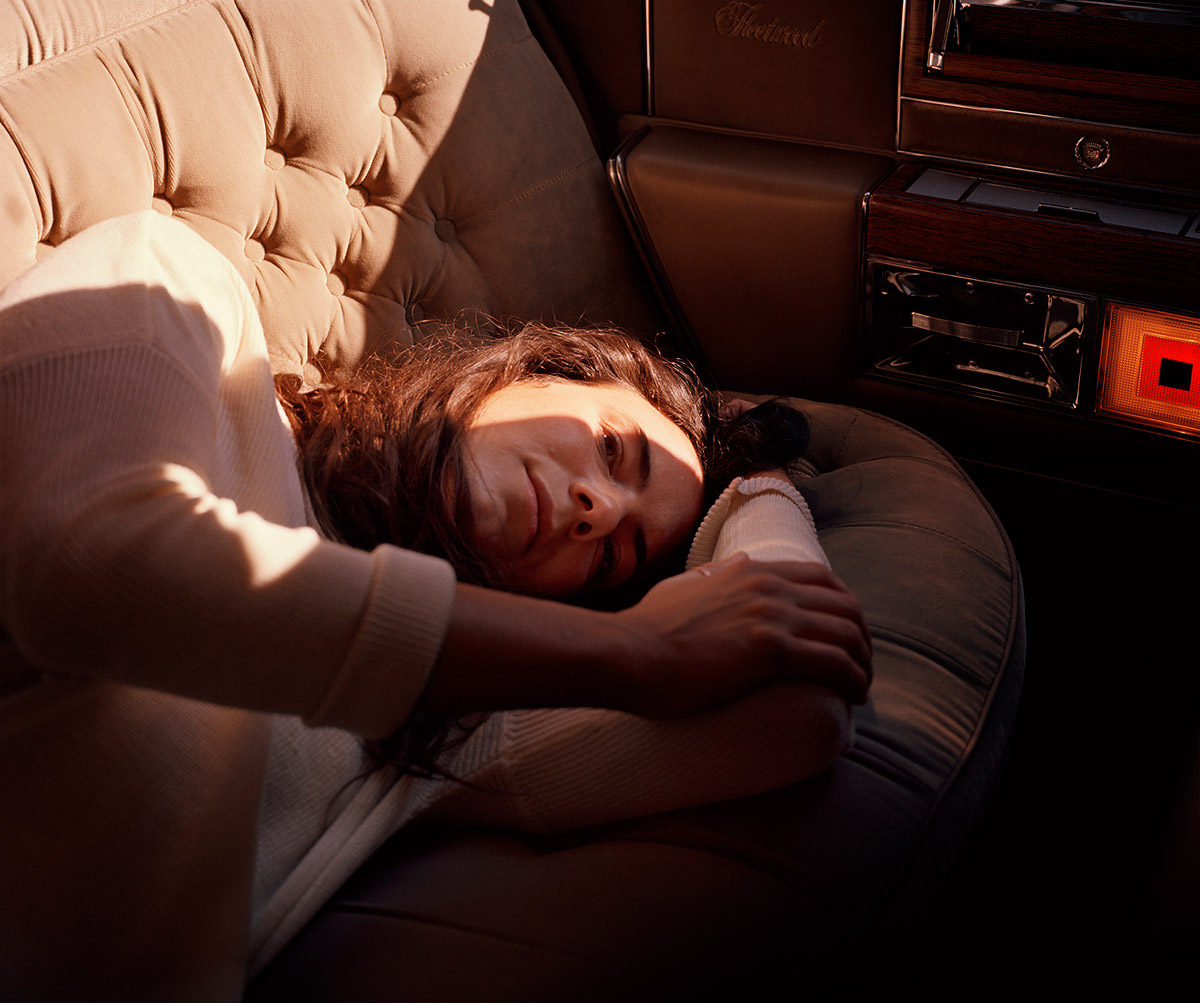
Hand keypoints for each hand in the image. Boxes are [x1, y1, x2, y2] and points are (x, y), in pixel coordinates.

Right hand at [612, 553, 871, 717]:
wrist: (628, 654)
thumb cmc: (646, 630)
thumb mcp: (683, 587)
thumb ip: (714, 575)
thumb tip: (739, 560)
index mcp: (749, 570)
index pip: (821, 577)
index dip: (843, 606)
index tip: (845, 634)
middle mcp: (767, 585)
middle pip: (843, 604)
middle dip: (861, 635)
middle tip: (860, 664)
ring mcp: (770, 614)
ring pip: (846, 632)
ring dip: (862, 661)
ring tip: (861, 686)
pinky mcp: (770, 649)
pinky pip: (833, 661)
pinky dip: (853, 678)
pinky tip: (854, 695)